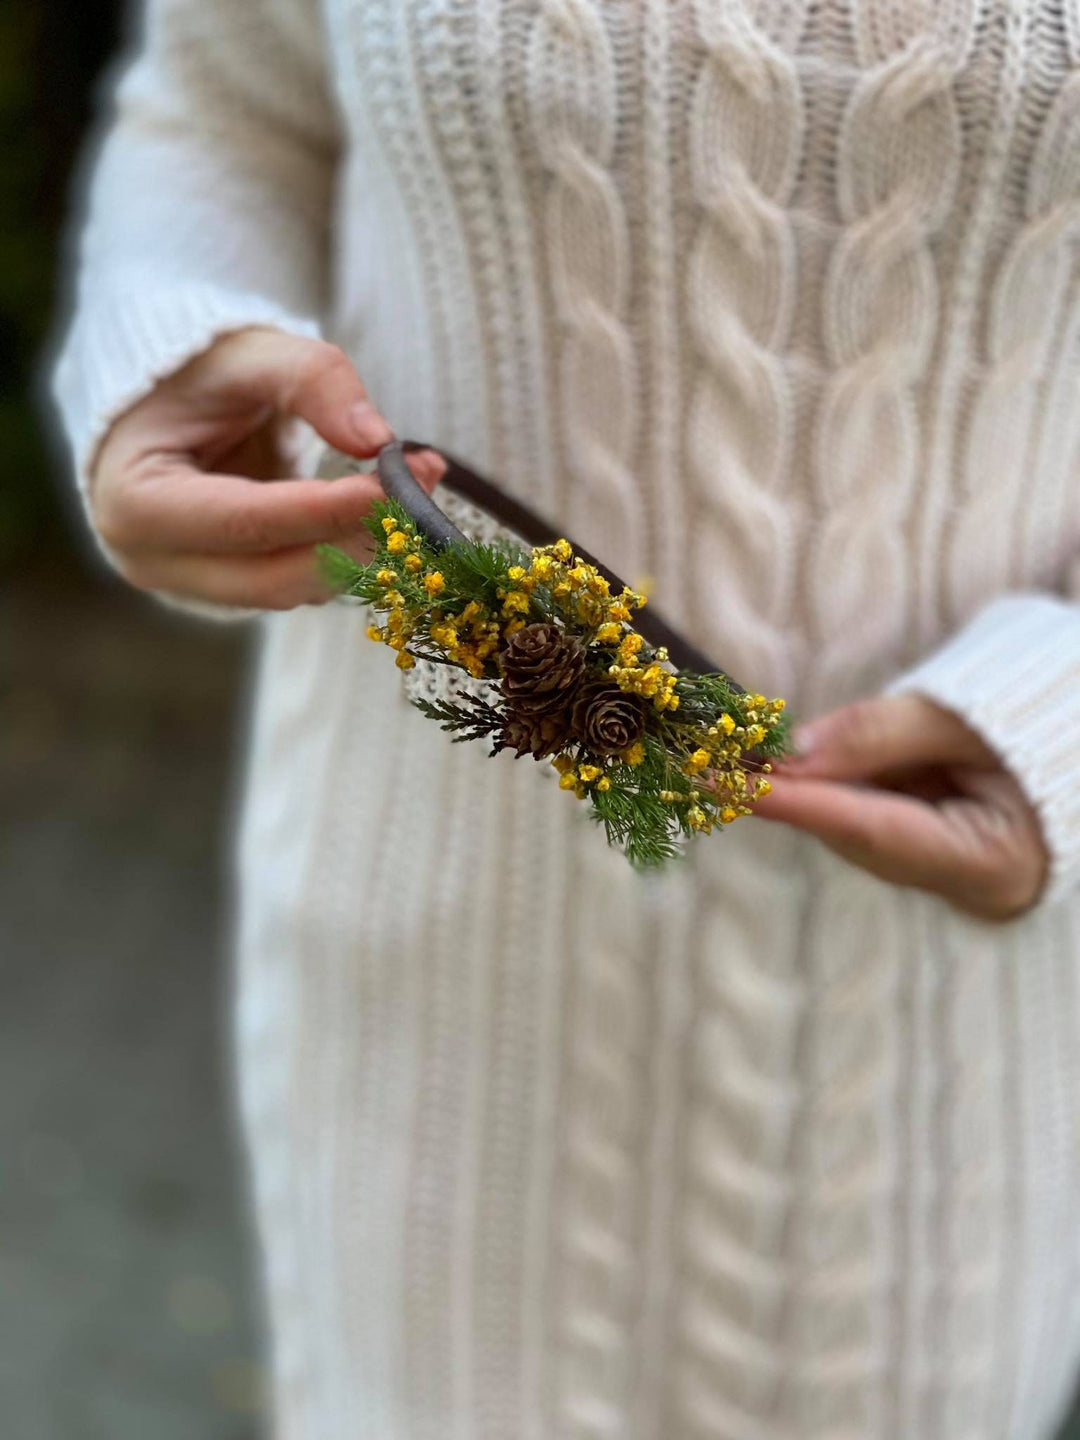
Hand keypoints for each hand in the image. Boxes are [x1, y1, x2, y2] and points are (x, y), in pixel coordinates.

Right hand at [90, 326, 443, 609]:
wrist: (168, 402)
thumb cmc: (197, 371)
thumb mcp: (249, 353)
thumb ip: (312, 380)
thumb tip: (376, 437)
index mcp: (137, 501)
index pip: (244, 522)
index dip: (324, 511)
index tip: (392, 487)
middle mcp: (157, 561)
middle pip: (275, 577)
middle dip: (357, 538)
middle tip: (421, 488)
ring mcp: (195, 586)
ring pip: (298, 590)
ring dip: (368, 547)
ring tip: (416, 482)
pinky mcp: (235, 590)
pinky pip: (306, 584)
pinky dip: (355, 550)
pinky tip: (391, 505)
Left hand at [752, 694, 1048, 920]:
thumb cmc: (1049, 727)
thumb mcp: (969, 719)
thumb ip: (881, 734)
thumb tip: (791, 753)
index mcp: (992, 860)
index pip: (870, 828)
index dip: (793, 803)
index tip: (725, 785)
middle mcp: (965, 882)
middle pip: (856, 834)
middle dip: (788, 794)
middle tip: (714, 759)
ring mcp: (951, 873)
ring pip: (857, 827)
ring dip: (805, 788)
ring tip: (743, 754)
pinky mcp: (936, 852)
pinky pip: (872, 816)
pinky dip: (836, 787)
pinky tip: (793, 764)